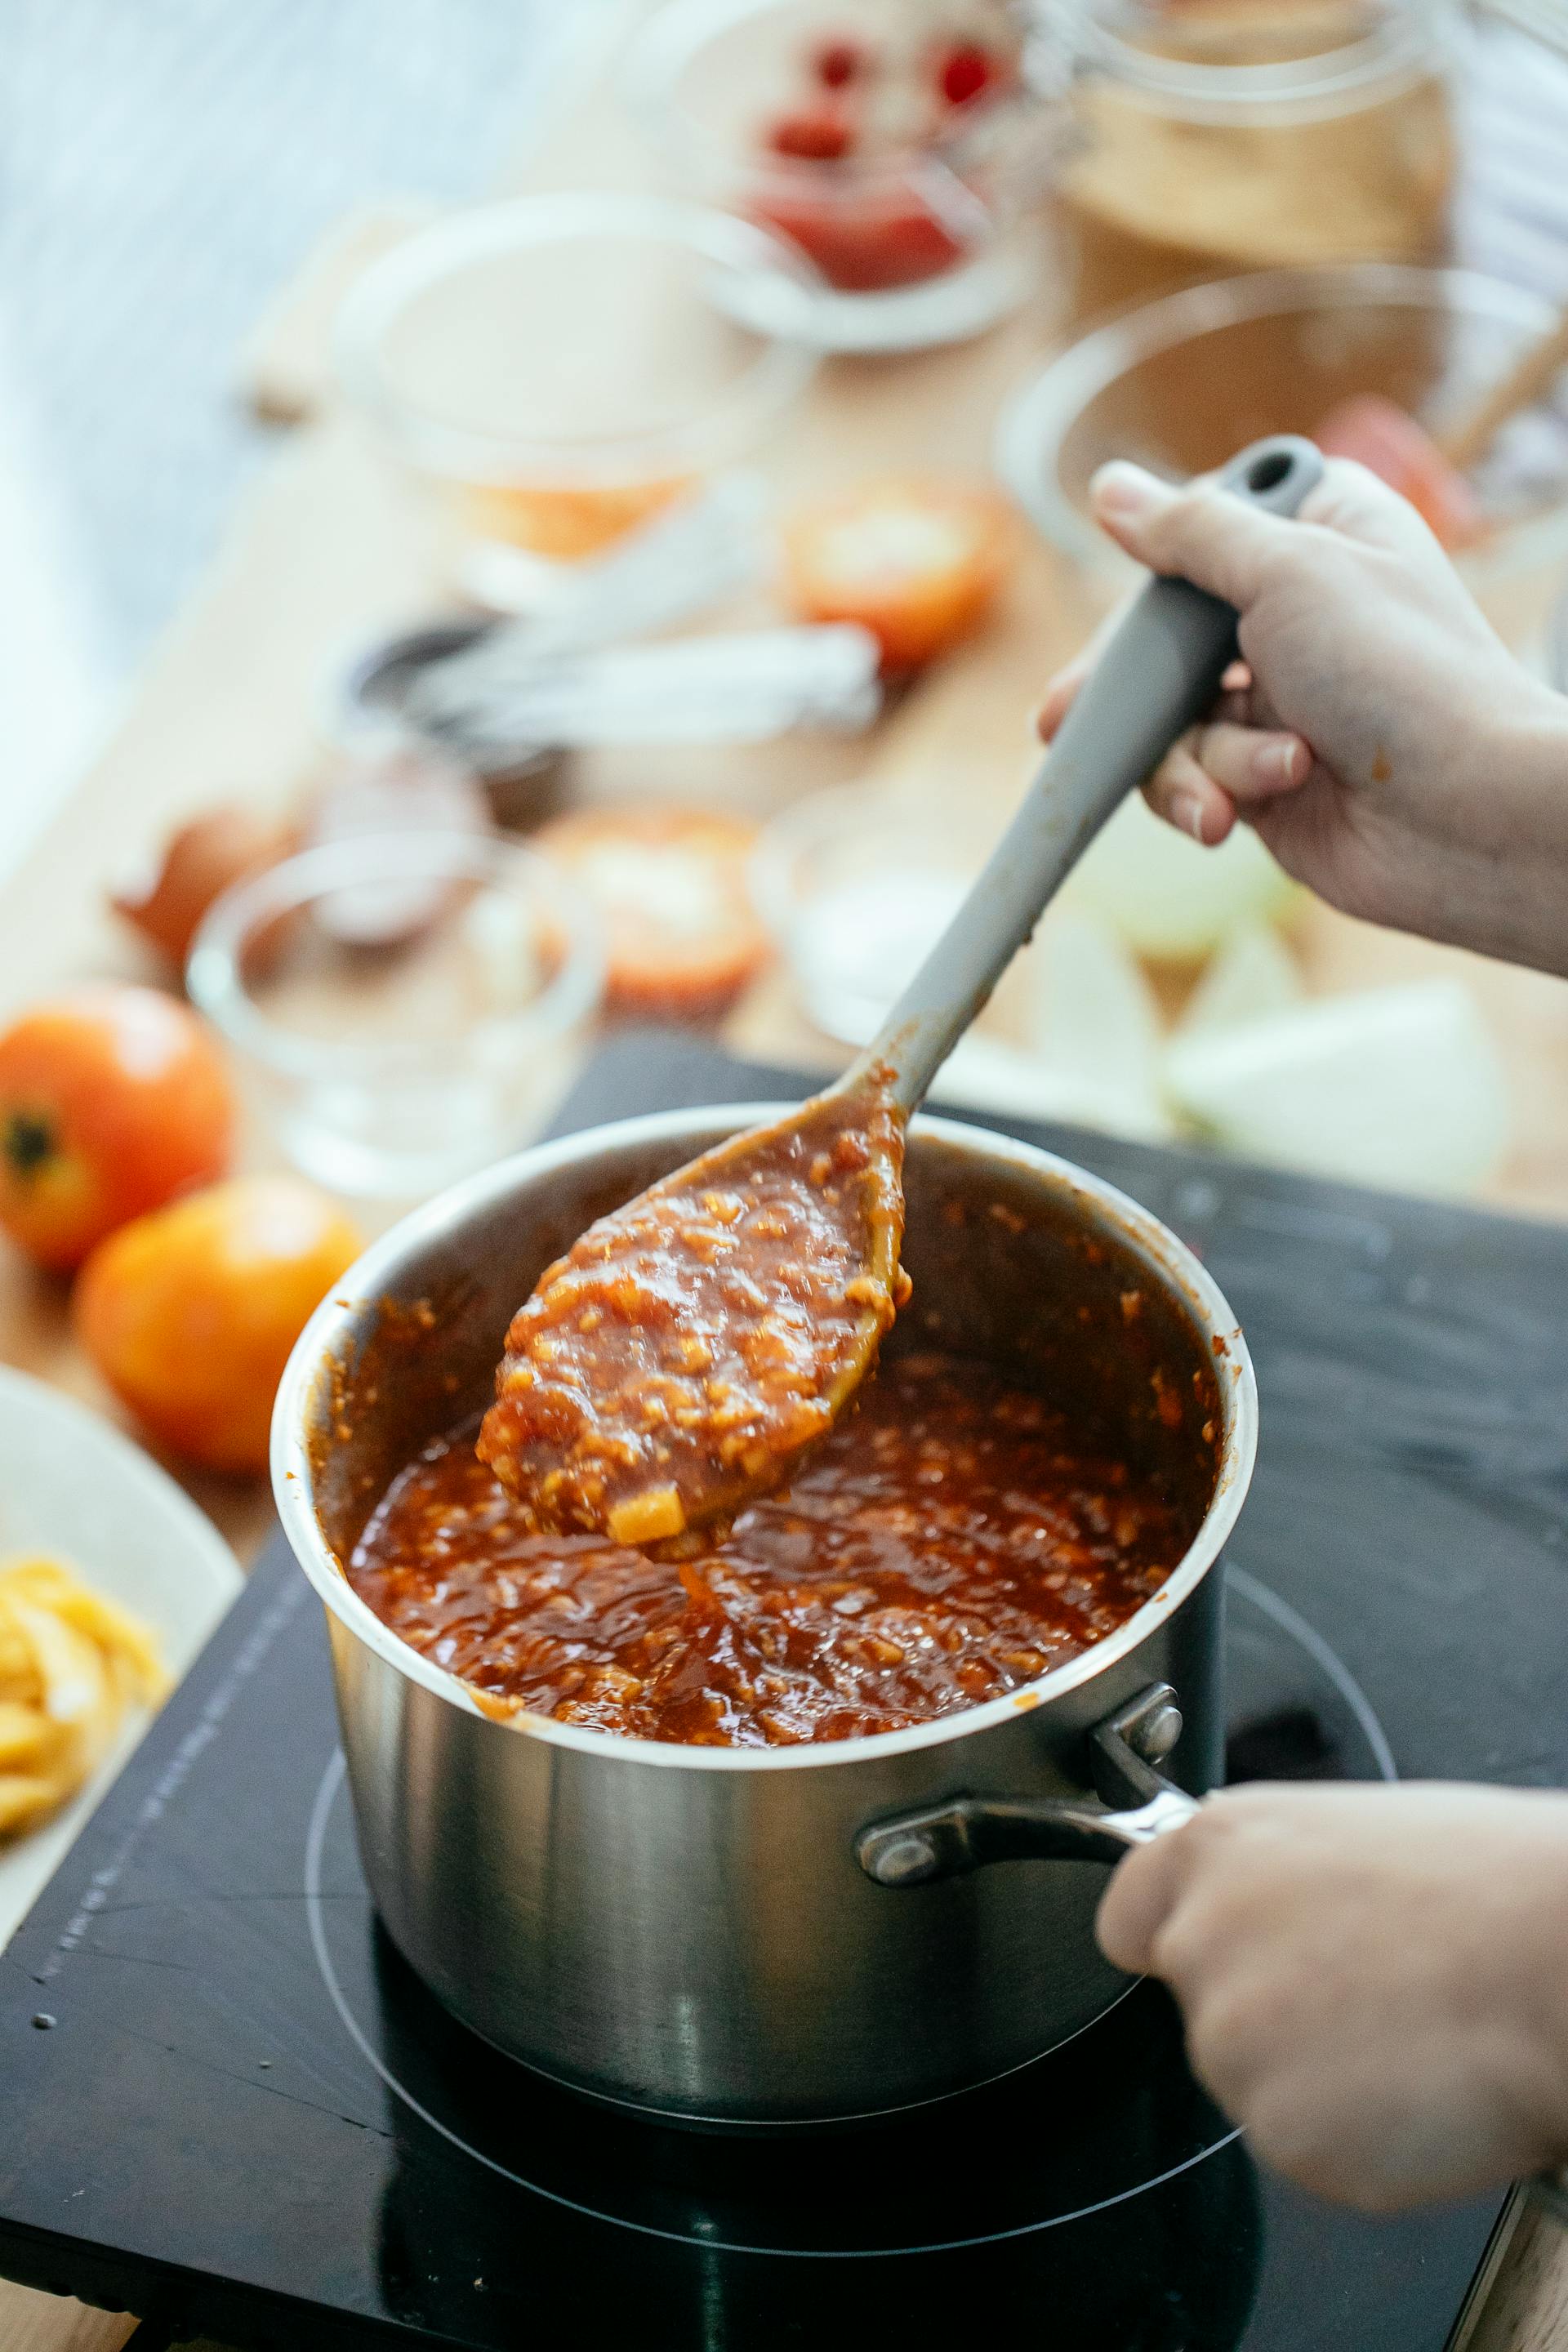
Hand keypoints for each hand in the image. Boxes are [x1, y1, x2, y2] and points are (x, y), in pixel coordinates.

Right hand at [1038, 458, 1567, 978]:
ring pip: (1170, 719)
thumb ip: (1192, 533)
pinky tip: (1240, 811)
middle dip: (1137, 692)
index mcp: (1317, 534)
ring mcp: (1279, 700)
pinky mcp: (1265, 778)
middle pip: (1165, 638)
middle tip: (1063, 719)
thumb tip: (1110, 491)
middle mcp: (1296, 613)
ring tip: (1250, 781)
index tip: (1128, 616)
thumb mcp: (1288, 572)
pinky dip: (1209, 794)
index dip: (1152, 577)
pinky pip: (1192, 780)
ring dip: (1197, 756)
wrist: (1465, 816)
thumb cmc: (1401, 675)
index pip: (1197, 535)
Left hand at [1097, 1781, 1567, 2209]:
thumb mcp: (1352, 1835)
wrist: (1558, 1960)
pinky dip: (1360, 2142)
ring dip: (1316, 2083)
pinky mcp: (1279, 2127)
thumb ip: (1275, 1879)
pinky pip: (1306, 2149)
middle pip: (1200, 2006)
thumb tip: (1269, 1915)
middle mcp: (1202, 1936)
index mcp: (1217, 1846)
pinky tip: (1419, 2089)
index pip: (1128, 1917)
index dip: (1172, 1946)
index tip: (1209, 1966)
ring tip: (1410, 2035)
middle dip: (1267, 2018)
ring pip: (1254, 2084)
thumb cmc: (1492, 1888)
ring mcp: (1230, 2036)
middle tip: (1364, 2002)